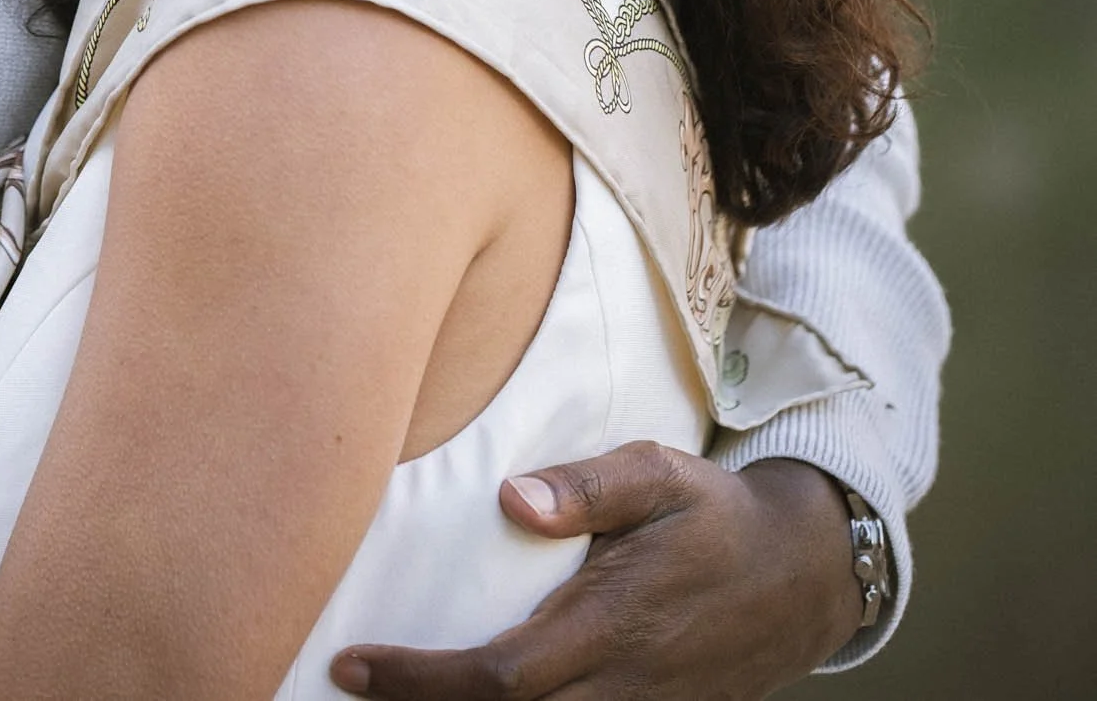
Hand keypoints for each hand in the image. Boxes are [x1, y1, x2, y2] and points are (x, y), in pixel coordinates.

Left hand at [328, 445, 861, 699]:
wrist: (801, 578)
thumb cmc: (715, 515)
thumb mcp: (660, 474)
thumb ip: (589, 485)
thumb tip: (511, 496)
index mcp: (609, 625)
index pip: (497, 677)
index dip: (419, 682)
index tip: (353, 665)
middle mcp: (619, 687)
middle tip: (351, 687)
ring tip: (396, 698)